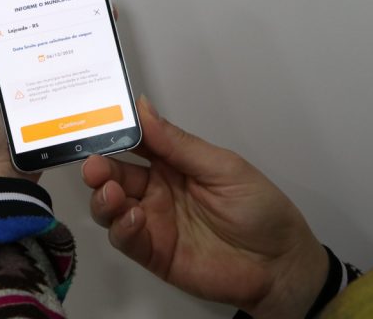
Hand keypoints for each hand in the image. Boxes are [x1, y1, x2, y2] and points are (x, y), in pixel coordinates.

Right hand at [81, 96, 327, 317]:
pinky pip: (124, 238)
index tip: (96, 126)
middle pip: (113, 175)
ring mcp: (152, 221)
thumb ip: (178, 143)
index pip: (134, 144)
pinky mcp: (152, 252)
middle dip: (98, 169)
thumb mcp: (222, 167)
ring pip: (110, 206)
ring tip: (111, 192)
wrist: (280, 265)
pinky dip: (121, 227)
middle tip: (92, 167)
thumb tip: (143, 106)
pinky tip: (134, 217)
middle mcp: (156, 190)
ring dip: (103, 198)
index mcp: (172, 164)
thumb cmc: (259, 210)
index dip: (113, 134)